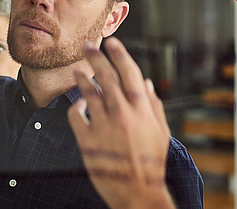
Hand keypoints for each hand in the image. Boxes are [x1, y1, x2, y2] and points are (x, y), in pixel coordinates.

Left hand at [68, 37, 175, 208]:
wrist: (137, 193)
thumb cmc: (151, 162)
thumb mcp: (160, 132)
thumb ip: (153, 105)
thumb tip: (146, 82)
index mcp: (142, 110)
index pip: (129, 73)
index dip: (120, 55)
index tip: (112, 42)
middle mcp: (122, 114)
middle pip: (105, 77)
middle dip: (95, 57)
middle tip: (86, 46)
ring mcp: (103, 127)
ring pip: (87, 93)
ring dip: (82, 78)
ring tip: (78, 70)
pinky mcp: (87, 140)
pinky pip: (76, 115)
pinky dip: (76, 106)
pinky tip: (78, 104)